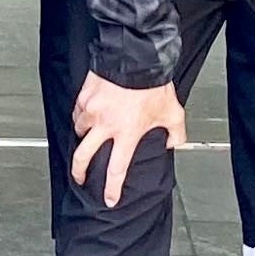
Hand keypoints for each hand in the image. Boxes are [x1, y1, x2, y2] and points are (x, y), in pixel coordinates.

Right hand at [68, 73, 188, 208]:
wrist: (137, 56)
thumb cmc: (153, 83)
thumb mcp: (173, 112)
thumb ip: (176, 133)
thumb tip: (174, 143)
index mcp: (126, 133)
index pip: (116, 170)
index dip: (112, 189)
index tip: (109, 199)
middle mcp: (105, 125)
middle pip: (83, 157)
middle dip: (79, 172)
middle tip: (79, 177)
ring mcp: (92, 110)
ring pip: (79, 131)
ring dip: (82, 137)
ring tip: (87, 138)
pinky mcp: (85, 95)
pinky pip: (77, 111)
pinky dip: (81, 116)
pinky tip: (86, 115)